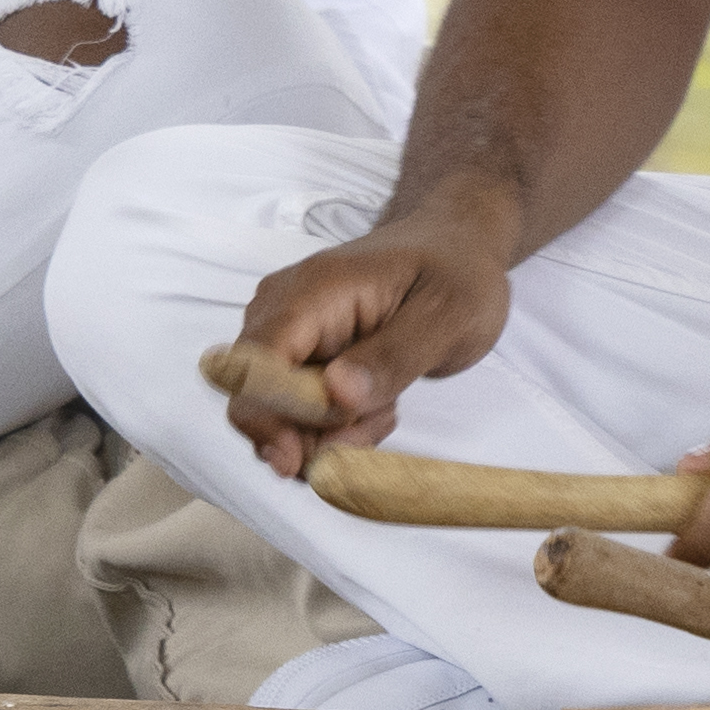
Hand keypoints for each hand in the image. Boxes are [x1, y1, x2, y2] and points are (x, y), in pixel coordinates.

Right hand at [221, 207, 520, 480]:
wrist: (455, 248)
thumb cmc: (455, 274)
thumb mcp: (448, 316)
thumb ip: (393, 357)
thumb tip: (335, 395)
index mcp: (312, 293)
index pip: (254, 365)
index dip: (267, 420)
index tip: (302, 460)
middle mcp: (282, 311)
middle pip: (255, 398)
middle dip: (309, 436)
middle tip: (376, 427)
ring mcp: (287, 333)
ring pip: (275, 413)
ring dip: (327, 435)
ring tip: (387, 409)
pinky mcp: (299, 354)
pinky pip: (296, 411)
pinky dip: (332, 427)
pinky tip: (376, 406)